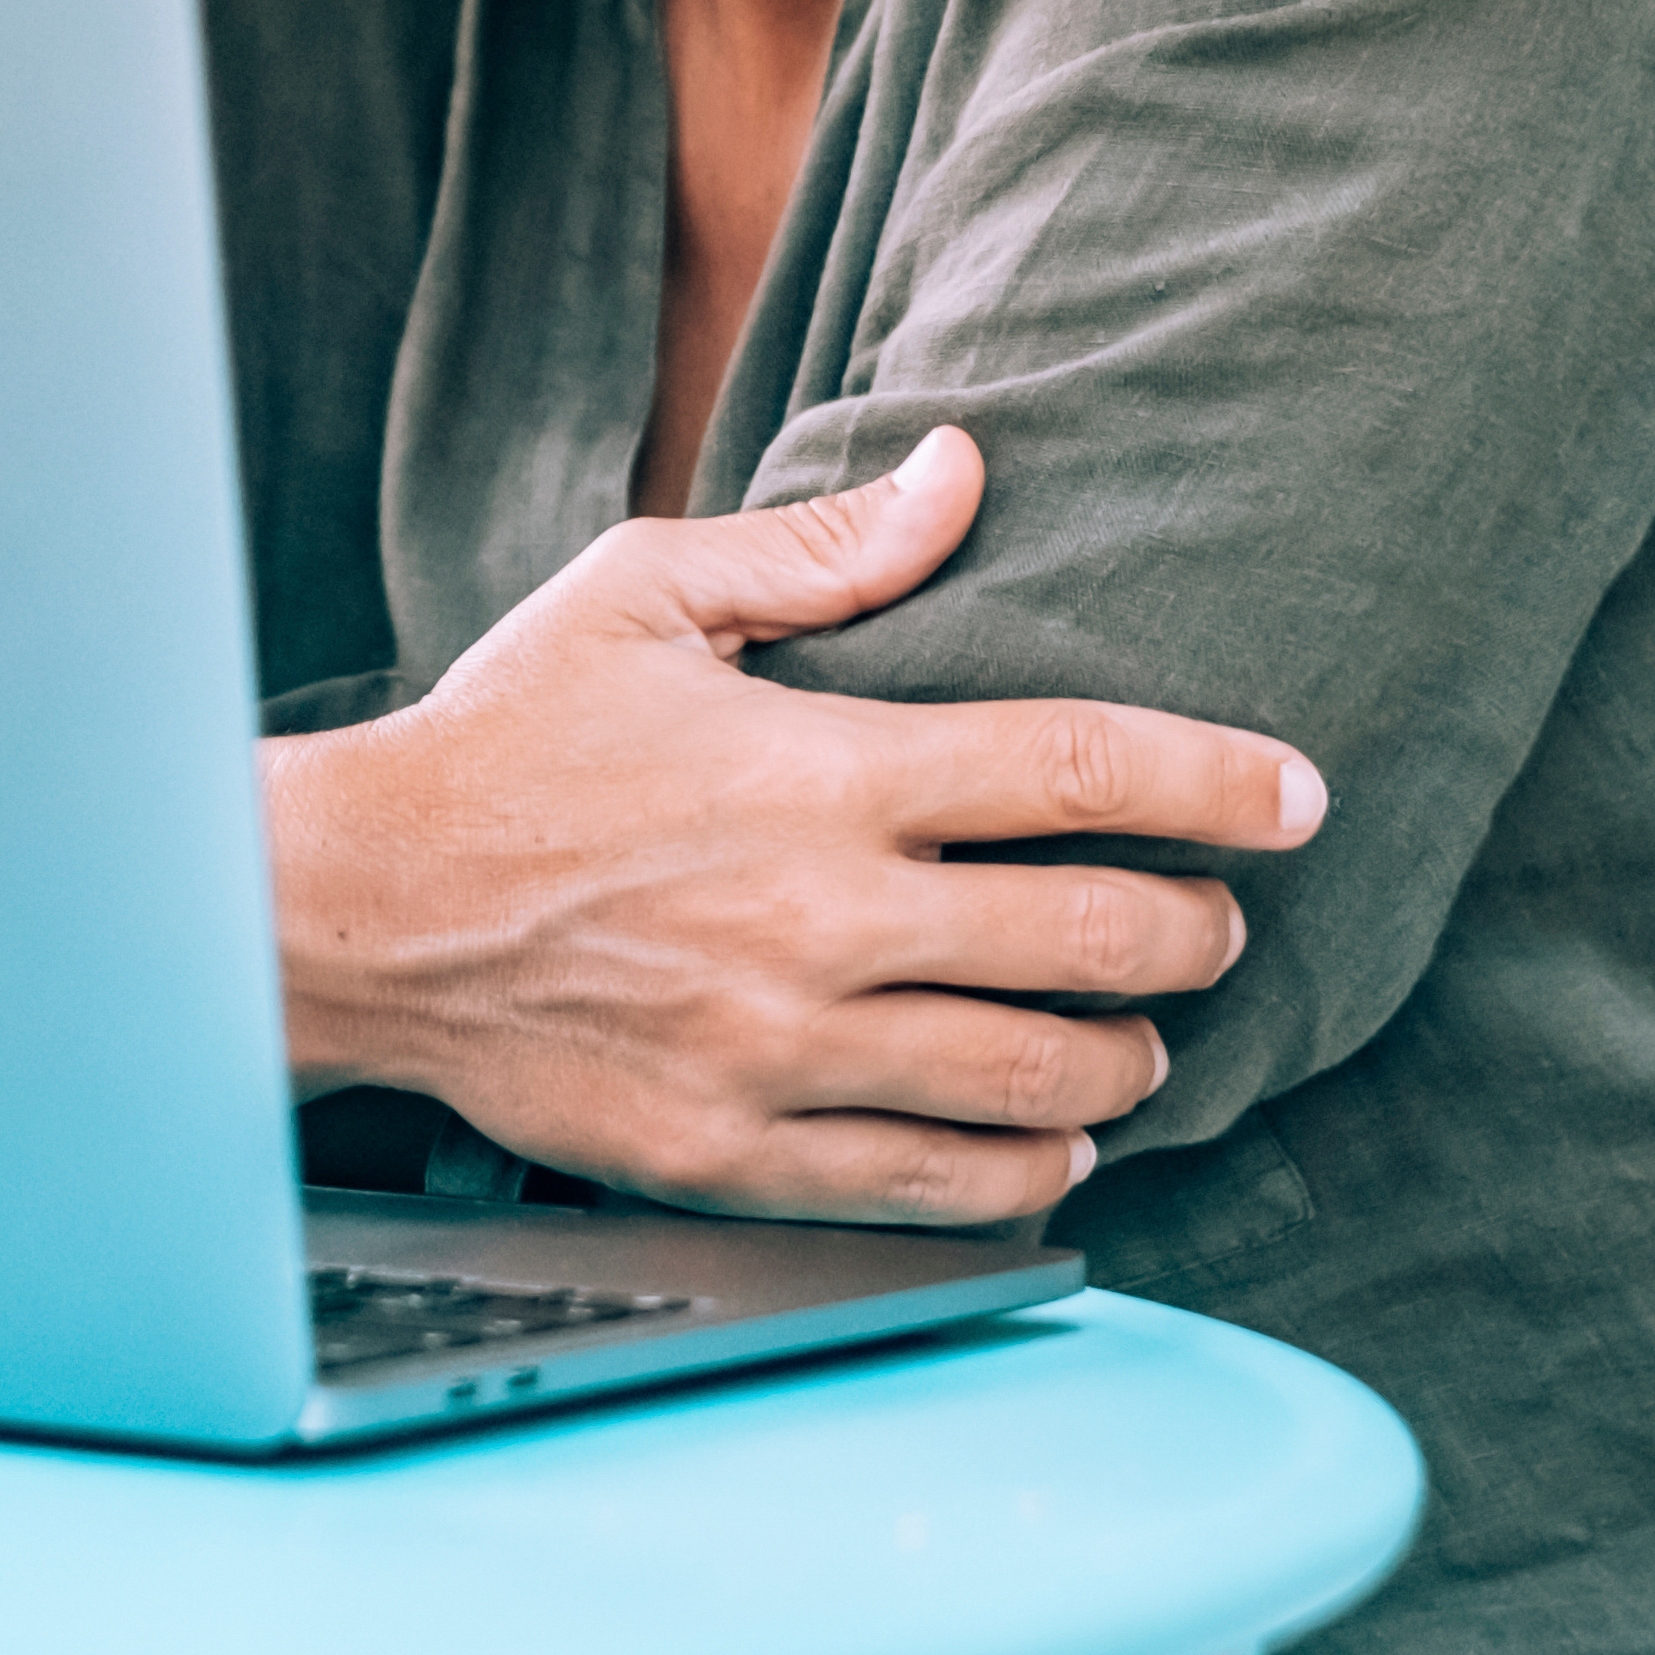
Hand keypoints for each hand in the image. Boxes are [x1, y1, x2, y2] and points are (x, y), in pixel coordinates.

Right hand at [263, 428, 1324, 1226]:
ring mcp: (784, 1052)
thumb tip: (966, 470)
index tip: (1300, 795)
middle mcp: (825, 921)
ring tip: (1139, 1033)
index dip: (1219, 783)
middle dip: (1197, 931)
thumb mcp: (644, 594)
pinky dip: (1024, 1169)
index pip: (1079, 772)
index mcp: (823, 771)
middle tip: (1215, 921)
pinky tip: (1051, 1142)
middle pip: (1097, 941)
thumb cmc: (504, 741)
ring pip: (1037, 1079)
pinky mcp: (734, 1152)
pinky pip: (933, 1184)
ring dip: (1128, 1057)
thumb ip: (826, 549)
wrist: (353, 913)